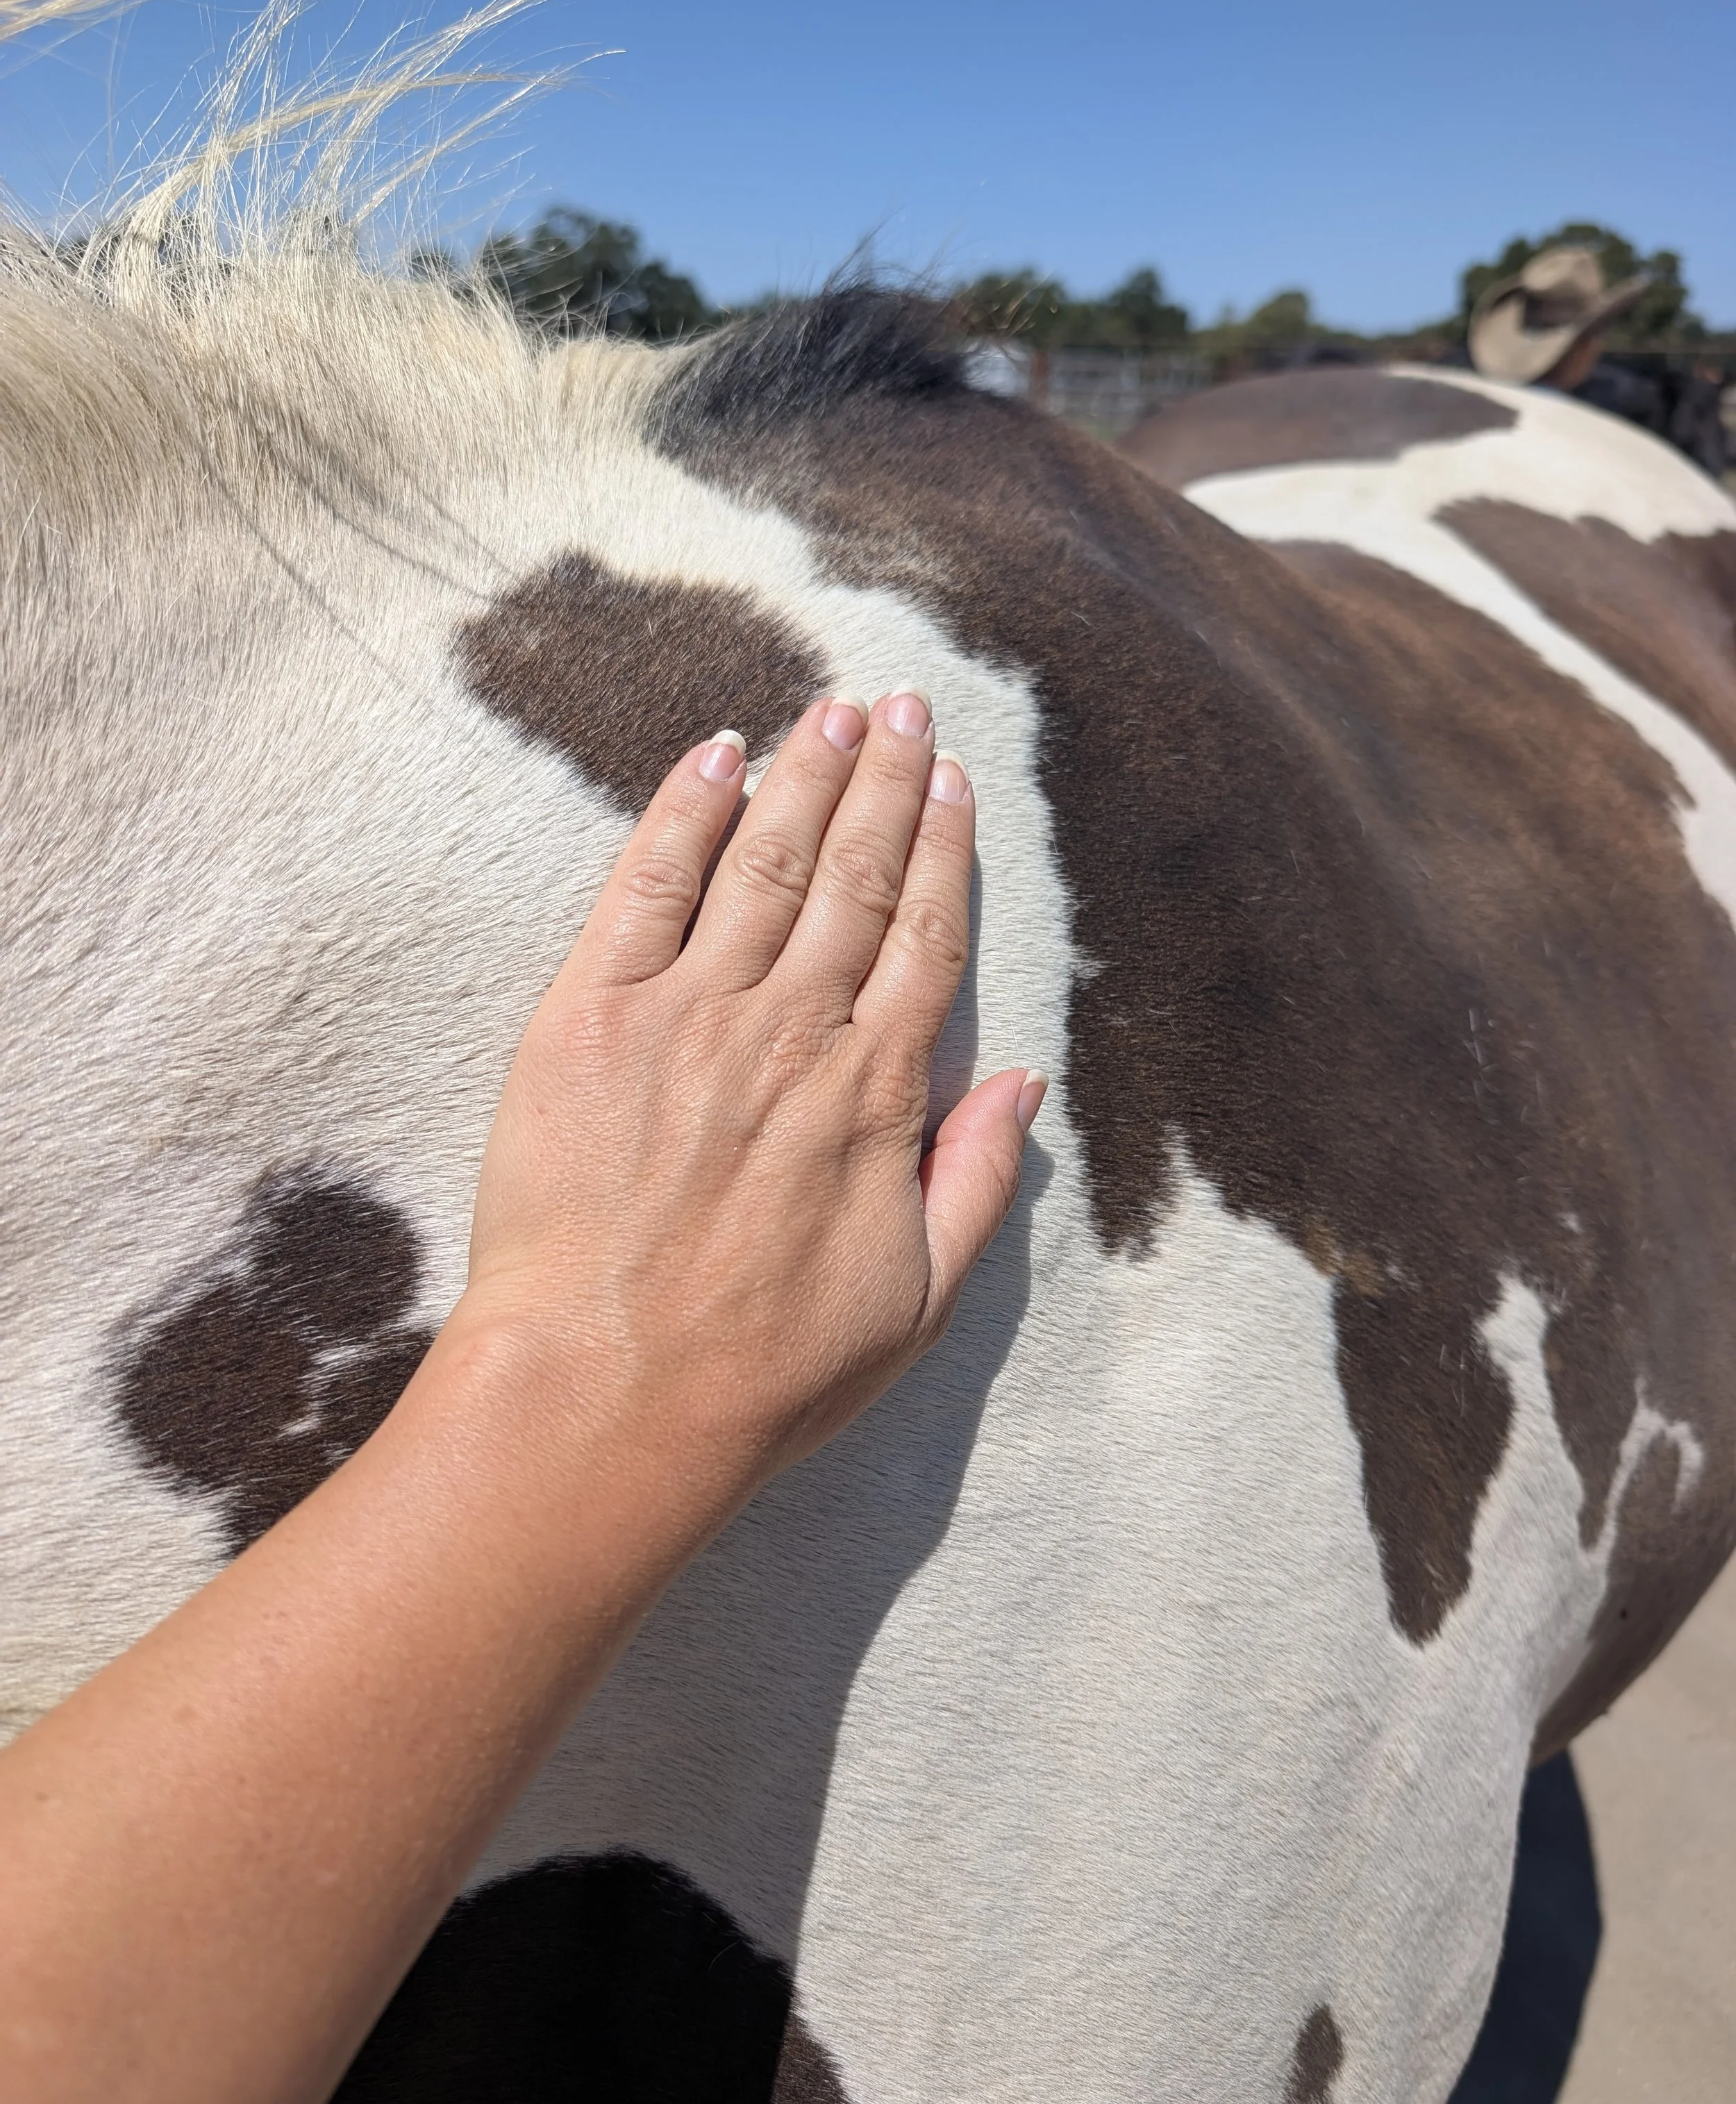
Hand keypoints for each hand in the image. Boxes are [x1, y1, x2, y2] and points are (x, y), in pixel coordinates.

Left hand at [464, 688, 1045, 1539]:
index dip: (942, 848)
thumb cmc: (763, 1371)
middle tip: (899, 704)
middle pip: (853, 875)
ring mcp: (689, 1015)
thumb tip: (1024, 1079)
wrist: (602, 1399)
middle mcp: (793, 1031)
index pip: (924, 936)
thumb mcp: (916, 1301)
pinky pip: (644, 887)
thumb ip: (977, 1180)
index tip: (953, 780)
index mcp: (875, 1093)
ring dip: (803, 775)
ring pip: (764, 863)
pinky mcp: (590, 1019)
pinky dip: (682, 813)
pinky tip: (715, 754)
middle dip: (883, 781)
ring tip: (831, 710)